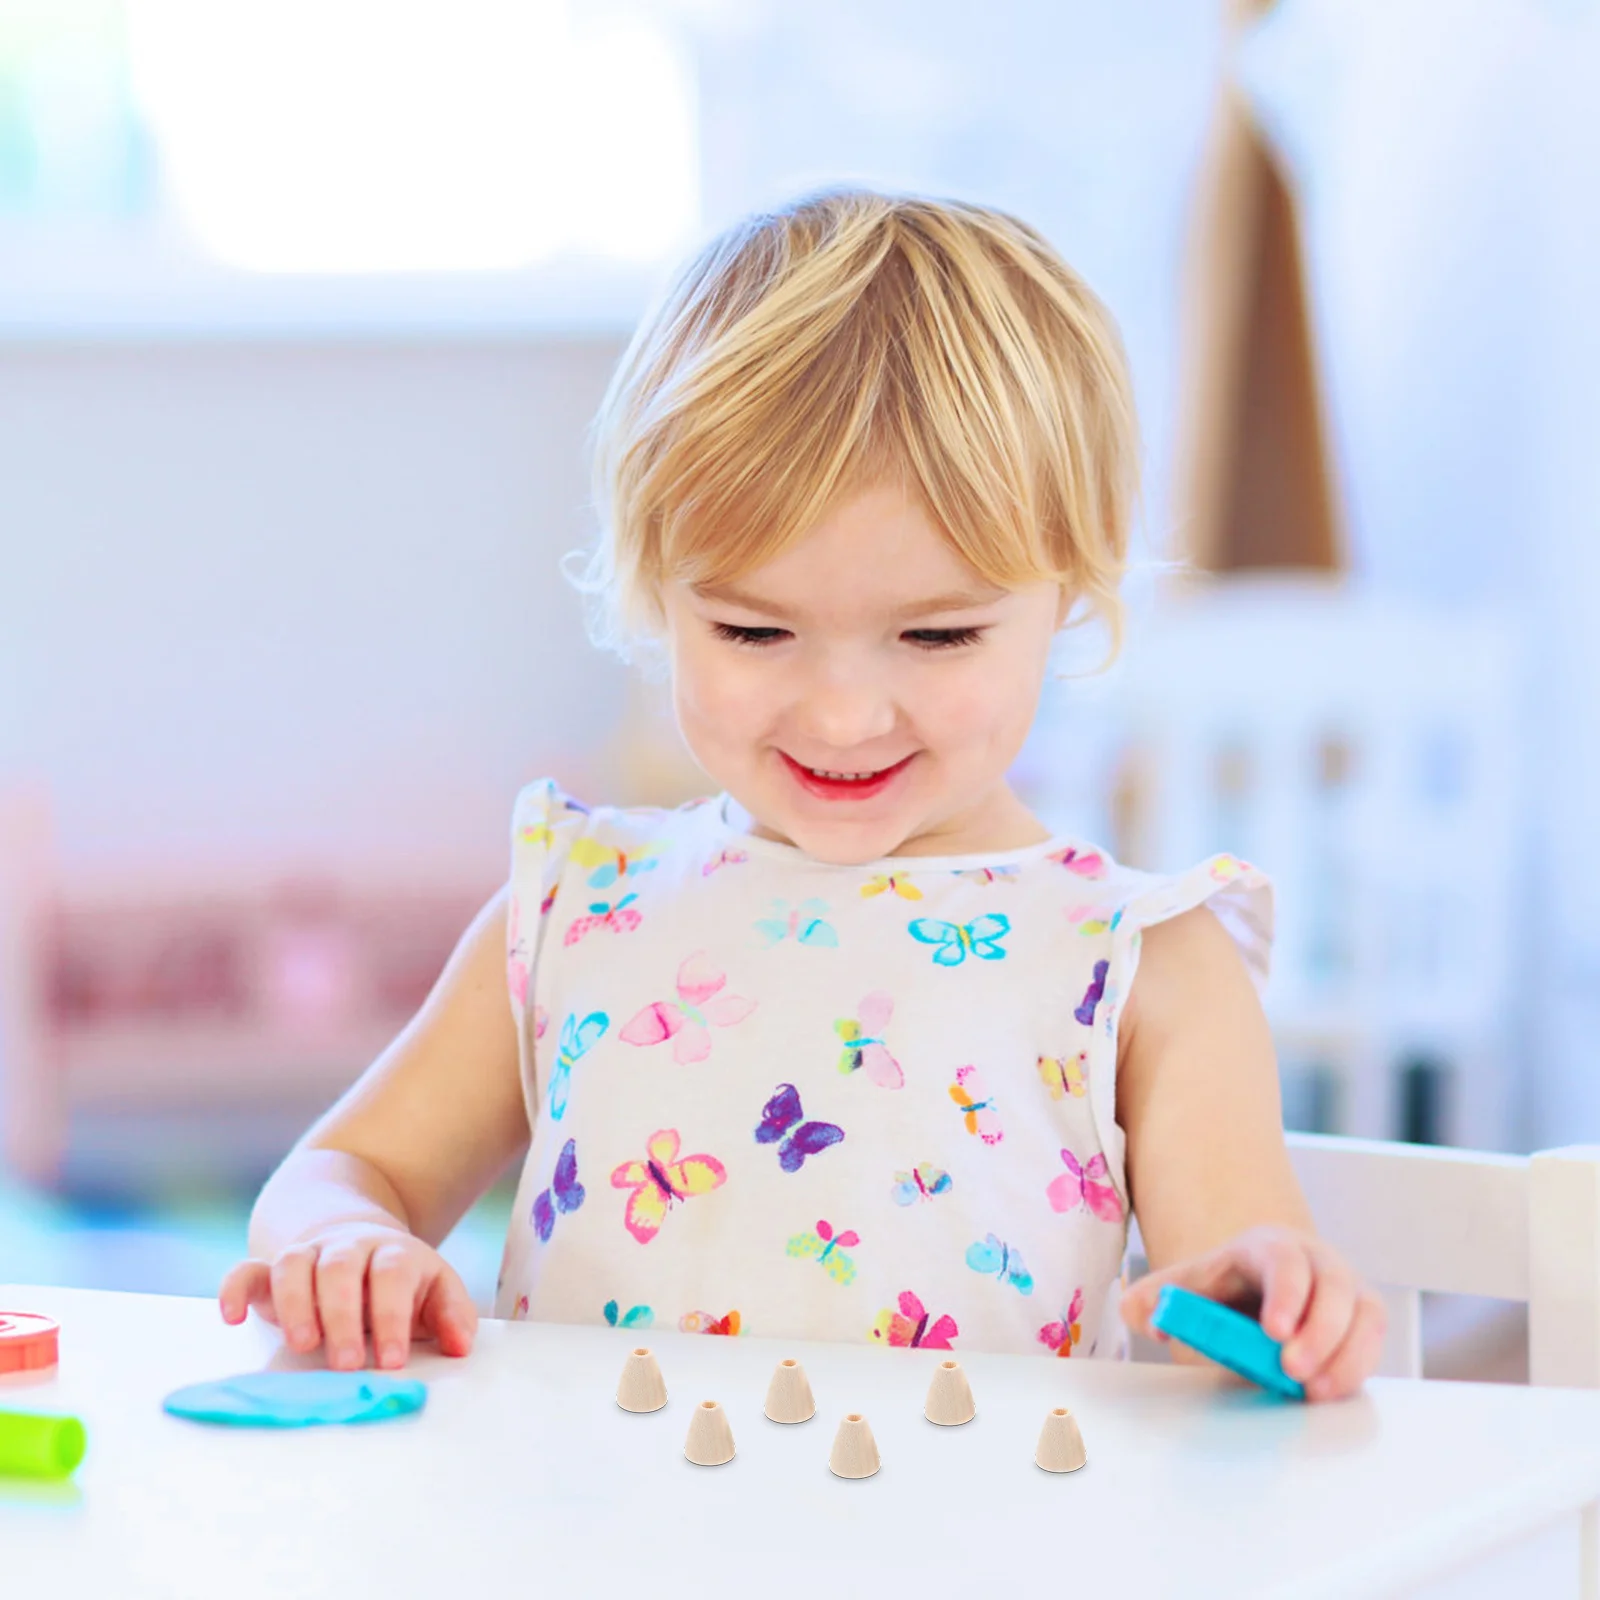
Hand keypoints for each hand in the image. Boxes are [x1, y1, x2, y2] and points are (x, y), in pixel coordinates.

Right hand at [218, 1223, 477, 1370]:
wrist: (360, 1242)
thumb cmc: (401, 1284)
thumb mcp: (434, 1292)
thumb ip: (451, 1315)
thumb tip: (462, 1345)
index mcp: (393, 1253)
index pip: (393, 1275)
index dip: (393, 1315)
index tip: (392, 1361)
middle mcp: (348, 1248)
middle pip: (341, 1268)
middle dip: (343, 1316)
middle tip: (346, 1364)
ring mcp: (308, 1255)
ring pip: (294, 1264)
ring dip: (295, 1303)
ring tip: (302, 1346)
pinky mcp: (271, 1270)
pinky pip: (247, 1270)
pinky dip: (234, 1288)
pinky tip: (231, 1316)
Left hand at [1120, 1225, 1385, 1401]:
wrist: (1259, 1288)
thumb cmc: (1223, 1288)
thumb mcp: (1186, 1287)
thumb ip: (1155, 1297)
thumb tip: (1143, 1315)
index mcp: (1269, 1246)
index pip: (1284, 1260)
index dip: (1285, 1293)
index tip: (1274, 1332)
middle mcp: (1316, 1260)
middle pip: (1332, 1287)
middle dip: (1318, 1331)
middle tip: (1293, 1371)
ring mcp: (1346, 1286)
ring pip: (1363, 1314)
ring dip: (1345, 1355)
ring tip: (1314, 1392)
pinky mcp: (1365, 1316)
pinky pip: (1373, 1338)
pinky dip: (1358, 1366)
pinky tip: (1331, 1392)